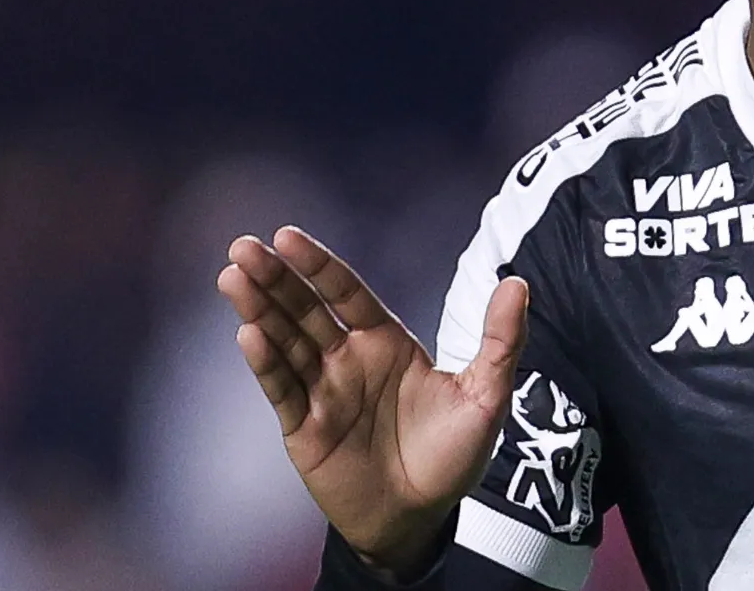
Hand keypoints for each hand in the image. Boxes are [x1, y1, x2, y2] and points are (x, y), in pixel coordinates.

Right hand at [216, 227, 528, 575]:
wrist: (422, 518)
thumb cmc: (453, 455)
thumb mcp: (486, 395)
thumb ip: (501, 340)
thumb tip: (519, 283)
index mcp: (386, 342)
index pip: (346, 292)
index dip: (318, 265)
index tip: (288, 235)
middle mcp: (347, 360)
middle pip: (305, 309)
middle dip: (276, 278)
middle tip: (243, 247)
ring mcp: (322, 392)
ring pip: (284, 343)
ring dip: (259, 311)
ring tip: (233, 278)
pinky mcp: (304, 429)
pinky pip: (282, 390)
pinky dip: (265, 363)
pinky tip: (249, 334)